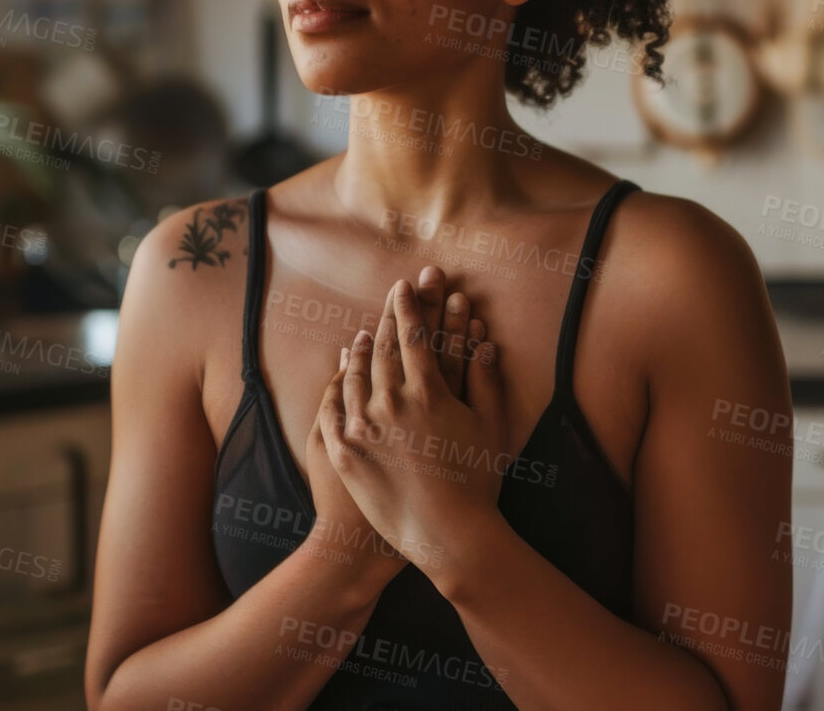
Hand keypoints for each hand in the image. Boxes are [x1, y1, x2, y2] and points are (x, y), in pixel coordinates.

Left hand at [317, 277, 508, 578]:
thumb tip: (485, 343)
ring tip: (359, 335)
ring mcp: (362, 427)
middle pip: (382, 348)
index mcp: (427, 392)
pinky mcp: (344, 452)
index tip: (405, 287)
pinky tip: (340, 376)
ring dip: (357, 350)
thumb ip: (487, 382)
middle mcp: (389, 402)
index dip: (410, 307)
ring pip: (354, 375)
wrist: (447, 536)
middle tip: (388, 296)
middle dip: (385, 317)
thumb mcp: (490, 428)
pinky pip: (333, 409)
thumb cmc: (477, 483)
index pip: (414, 336)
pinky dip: (336, 386)